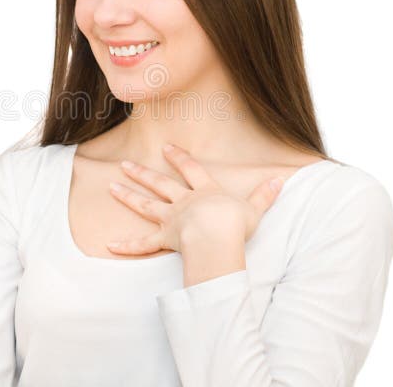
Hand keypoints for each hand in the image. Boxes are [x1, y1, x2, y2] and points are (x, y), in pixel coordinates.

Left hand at [106, 144, 284, 255]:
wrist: (217, 235)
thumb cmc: (235, 223)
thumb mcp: (254, 208)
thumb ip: (265, 195)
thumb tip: (281, 180)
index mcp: (205, 191)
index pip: (191, 169)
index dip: (179, 158)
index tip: (167, 147)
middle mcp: (184, 201)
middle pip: (160, 184)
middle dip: (142, 173)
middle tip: (125, 164)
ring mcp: (171, 219)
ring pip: (145, 205)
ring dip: (127, 196)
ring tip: (110, 186)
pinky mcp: (165, 239)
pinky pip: (143, 244)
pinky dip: (127, 245)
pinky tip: (111, 245)